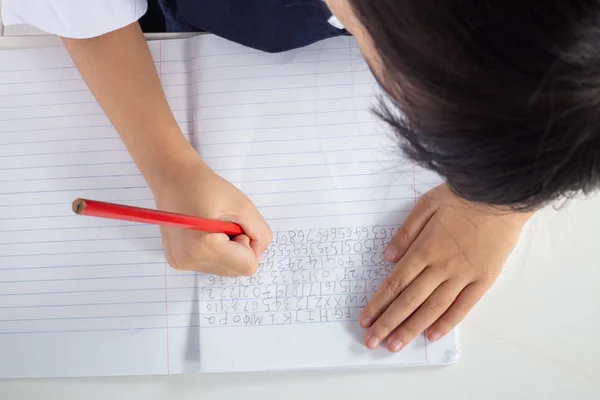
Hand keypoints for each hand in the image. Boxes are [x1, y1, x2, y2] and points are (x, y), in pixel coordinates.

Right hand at [150, 152, 271, 275]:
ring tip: (212, 225)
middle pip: (236, 270)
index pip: (248, 266)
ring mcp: (181, 263)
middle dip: (238, 248)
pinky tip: (204, 231)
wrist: (174, 178)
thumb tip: (259, 253)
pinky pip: (211, 264)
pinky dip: (215, 250)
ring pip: (225, 268)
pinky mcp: (178, 261)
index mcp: (203, 248)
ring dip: (227, 249)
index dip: (248, 243)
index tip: (234, 224)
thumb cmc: (207, 187)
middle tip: (224, 223)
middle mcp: (189, 261)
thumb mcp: (243, 206)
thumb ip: (260, 234)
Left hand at [360, 184, 532, 351]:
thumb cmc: (463, 195)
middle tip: (371, 342)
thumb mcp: (426, 204)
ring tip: (395, 346)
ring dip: (412, 329)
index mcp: (424, 248)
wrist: (503, 193)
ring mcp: (463, 275)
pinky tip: (432, 335)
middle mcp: (441, 266)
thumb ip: (406, 232)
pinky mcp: (484, 279)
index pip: (395, 283)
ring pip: (433, 308)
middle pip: (409, 301)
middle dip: (388, 323)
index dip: (378, 303)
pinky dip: (447, 322)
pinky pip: (464, 306)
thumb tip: (387, 257)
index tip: (365, 319)